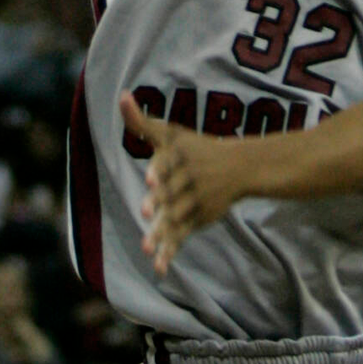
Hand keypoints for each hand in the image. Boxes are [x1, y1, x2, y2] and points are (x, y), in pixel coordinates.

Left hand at [120, 91, 257, 273]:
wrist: (241, 167)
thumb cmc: (197, 148)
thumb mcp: (171, 134)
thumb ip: (142, 121)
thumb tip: (121, 96)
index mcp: (180, 157)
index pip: (168, 164)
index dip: (159, 171)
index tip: (150, 180)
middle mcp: (189, 180)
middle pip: (171, 193)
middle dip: (160, 203)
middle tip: (146, 212)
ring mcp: (194, 202)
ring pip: (175, 219)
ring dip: (162, 233)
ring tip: (146, 248)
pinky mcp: (197, 220)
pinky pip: (181, 237)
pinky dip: (170, 252)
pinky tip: (159, 267)